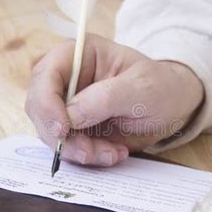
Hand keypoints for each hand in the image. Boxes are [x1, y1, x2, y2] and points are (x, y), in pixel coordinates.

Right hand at [25, 34, 203, 166]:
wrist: (173, 108)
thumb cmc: (160, 87)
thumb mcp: (141, 88)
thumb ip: (106, 98)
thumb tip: (71, 115)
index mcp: (77, 54)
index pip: (45, 75)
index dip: (47, 103)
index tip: (64, 129)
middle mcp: (65, 78)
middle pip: (39, 107)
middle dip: (61, 135)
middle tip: (88, 152)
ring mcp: (67, 105)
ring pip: (51, 133)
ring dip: (78, 150)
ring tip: (112, 153)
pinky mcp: (74, 129)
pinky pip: (67, 148)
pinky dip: (88, 157)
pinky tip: (114, 153)